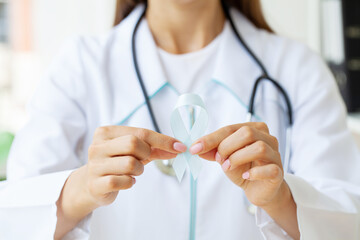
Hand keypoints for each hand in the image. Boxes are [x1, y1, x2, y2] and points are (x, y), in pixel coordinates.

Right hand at [55, 126, 185, 238]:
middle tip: (143, 160)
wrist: (91, 185)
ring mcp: (94, 165)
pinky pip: (122, 181)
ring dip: (139, 170)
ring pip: (130, 163)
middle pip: (133, 143)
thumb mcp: (134, 151)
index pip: (140, 132)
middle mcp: (97, 146)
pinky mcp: (96, 184)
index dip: (162, 140)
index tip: (180, 147)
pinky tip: (126, 181)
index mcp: (105, 133)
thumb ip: (155, 148)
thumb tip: (178, 148)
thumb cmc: (116, 163)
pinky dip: (130, 182)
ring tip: (133, 172)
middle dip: (145, 153)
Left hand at [189, 122, 283, 207]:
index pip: (230, 128)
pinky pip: (269, 169)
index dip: (212, 138)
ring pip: (259, 148)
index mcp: (254, 129)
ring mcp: (275, 155)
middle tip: (219, 160)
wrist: (259, 189)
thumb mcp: (225, 157)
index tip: (195, 148)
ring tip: (228, 167)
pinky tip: (246, 176)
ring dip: (238, 158)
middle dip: (227, 147)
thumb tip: (196, 147)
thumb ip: (212, 150)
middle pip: (247, 133)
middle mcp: (268, 138)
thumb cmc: (243, 168)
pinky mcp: (278, 172)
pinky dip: (255, 173)